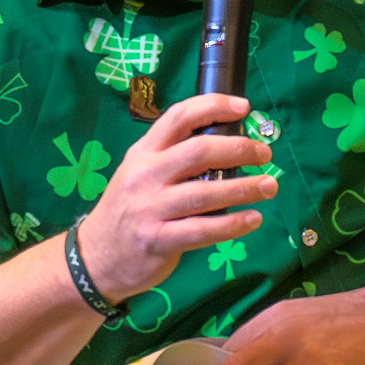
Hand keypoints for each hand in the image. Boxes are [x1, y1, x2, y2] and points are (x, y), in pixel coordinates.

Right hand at [73, 94, 274, 302]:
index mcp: (143, 153)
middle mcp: (145, 175)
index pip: (178, 117)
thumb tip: (226, 143)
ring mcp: (149, 208)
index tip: (244, 106)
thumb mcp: (139, 174)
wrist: (95, 257)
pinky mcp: (158, 239)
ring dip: (244, 188)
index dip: (213, 106)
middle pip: (198, 152)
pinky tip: (252, 219)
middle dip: (238, 149)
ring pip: (205, 193)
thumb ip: (172, 158)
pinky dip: (232, 225)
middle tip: (264, 154)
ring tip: (269, 186)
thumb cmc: (127, 211)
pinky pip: (202, 230)